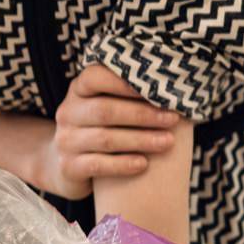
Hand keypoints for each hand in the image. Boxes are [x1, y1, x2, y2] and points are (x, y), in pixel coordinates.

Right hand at [39, 65, 180, 199]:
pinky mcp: (68, 167)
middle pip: (105, 110)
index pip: (94, 77)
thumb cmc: (105, 129)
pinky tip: (143, 164)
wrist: (71, 167)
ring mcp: (66, 140)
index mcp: (79, 90)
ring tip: (167, 142)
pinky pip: (97, 165)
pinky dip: (122, 164)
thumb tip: (177, 89)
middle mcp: (68, 112)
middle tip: (173, 119)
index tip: (158, 88)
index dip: (124, 82)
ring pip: (105, 138)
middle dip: (143, 115)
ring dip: (140, 140)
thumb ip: (132, 96)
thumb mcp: (111, 107)